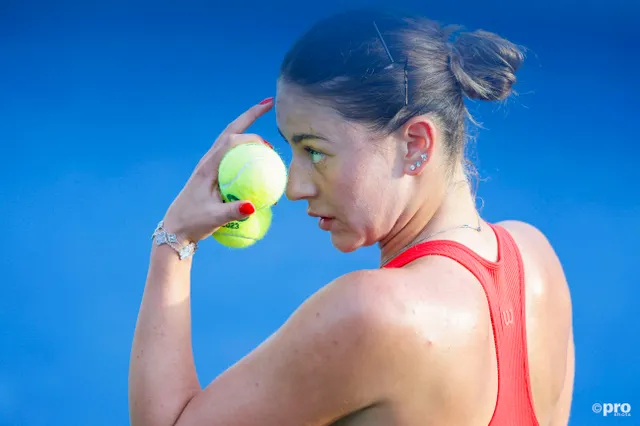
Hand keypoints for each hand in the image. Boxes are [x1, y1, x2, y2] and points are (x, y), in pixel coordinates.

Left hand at [161, 98, 274, 243]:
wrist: (175, 229)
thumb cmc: (193, 223)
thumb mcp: (213, 219)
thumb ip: (233, 212)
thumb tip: (253, 206)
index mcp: (208, 167)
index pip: (231, 141)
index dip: (251, 136)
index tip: (268, 145)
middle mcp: (208, 161)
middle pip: (231, 130)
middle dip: (250, 115)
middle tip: (269, 104)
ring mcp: (210, 166)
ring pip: (231, 140)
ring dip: (248, 129)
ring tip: (268, 129)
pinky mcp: (213, 174)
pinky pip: (232, 156)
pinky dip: (246, 151)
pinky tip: (260, 160)